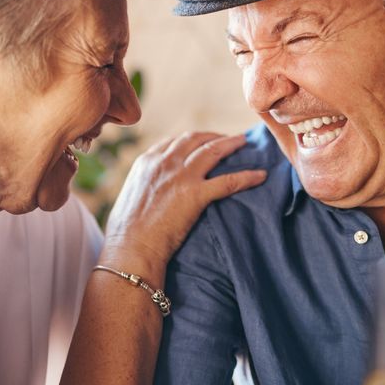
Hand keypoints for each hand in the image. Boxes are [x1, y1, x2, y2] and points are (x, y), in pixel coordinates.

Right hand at [101, 132, 265, 278]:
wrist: (131, 248)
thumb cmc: (125, 232)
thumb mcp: (130, 197)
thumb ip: (144, 185)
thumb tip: (150, 190)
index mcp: (146, 162)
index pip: (174, 142)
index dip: (193, 139)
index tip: (203, 141)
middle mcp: (164, 162)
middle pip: (195, 139)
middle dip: (213, 136)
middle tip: (227, 139)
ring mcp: (181, 176)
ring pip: (213, 151)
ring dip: (231, 144)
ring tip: (244, 142)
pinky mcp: (196, 195)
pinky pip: (228, 181)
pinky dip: (246, 177)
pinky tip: (260, 175)